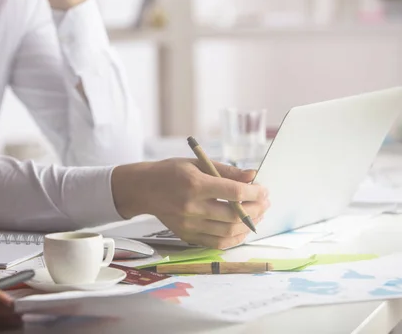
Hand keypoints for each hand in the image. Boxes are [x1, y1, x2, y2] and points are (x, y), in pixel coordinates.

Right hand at [112, 158, 269, 248]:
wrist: (142, 189)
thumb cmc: (170, 172)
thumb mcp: (196, 163)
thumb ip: (226, 171)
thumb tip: (252, 177)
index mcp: (195, 184)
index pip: (233, 192)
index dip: (254, 192)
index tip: (263, 190)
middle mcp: (191, 207)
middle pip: (234, 215)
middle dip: (256, 209)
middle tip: (264, 202)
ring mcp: (188, 224)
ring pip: (228, 232)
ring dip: (248, 225)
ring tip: (256, 215)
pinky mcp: (186, 235)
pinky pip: (216, 243)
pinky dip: (234, 238)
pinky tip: (241, 229)